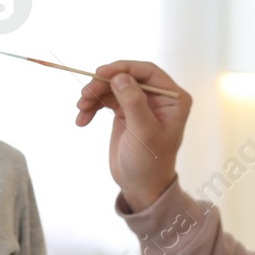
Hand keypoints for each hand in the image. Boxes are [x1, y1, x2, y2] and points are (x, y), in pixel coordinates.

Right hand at [74, 61, 190, 211]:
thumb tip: (120, 76)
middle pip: (126, 77)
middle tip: (83, 95)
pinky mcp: (125, 112)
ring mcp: (140, 104)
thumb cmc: (149, 163)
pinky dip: (92, 107)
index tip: (99, 73)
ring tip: (80, 109)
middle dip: (103, 84)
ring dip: (94, 95)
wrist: (140, 187)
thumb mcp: (143, 132)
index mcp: (173, 99)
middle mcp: (158, 98)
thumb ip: (134, 102)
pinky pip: (105, 100)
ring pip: (112, 87)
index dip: (122, 68)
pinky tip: (82, 120)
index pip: (147, 71)